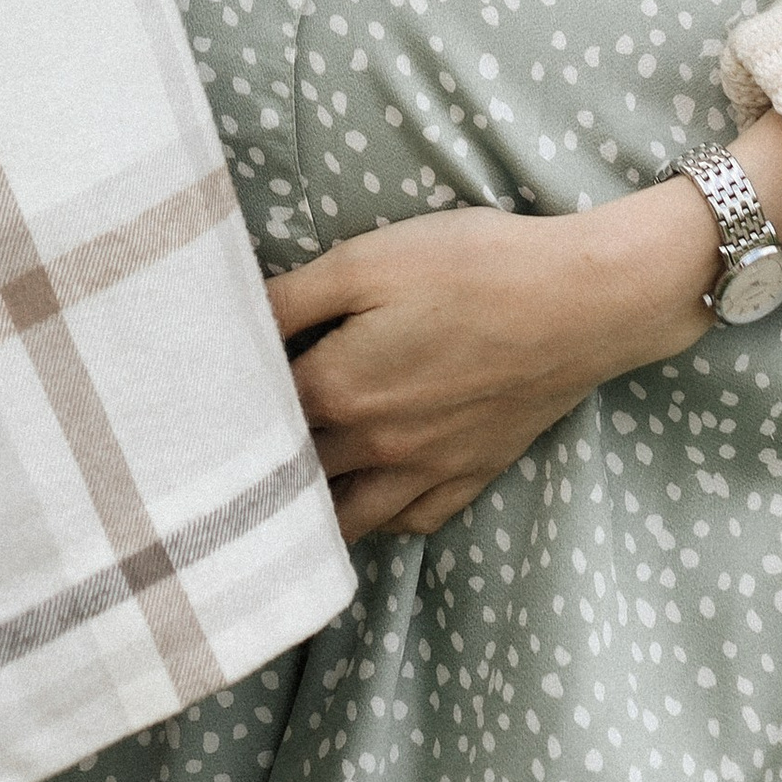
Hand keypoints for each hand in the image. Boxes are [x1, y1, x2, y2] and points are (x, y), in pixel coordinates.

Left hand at [267, 114, 781, 540]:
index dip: (227, 398)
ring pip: (348, 518)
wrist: (584, 300)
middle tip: (227, 442)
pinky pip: (410, 521)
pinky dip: (381, 516)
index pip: (256, 413)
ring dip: (312, 505)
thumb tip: (227, 317)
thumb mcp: (369, 259)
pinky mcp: (472, 473)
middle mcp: (376, 447)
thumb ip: (292, 296)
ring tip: (285, 482)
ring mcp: (427, 470)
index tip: (197, 392)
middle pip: (294, 472)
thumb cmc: (474, 265)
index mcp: (340, 389)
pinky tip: (367, 490)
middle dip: (260, 459)